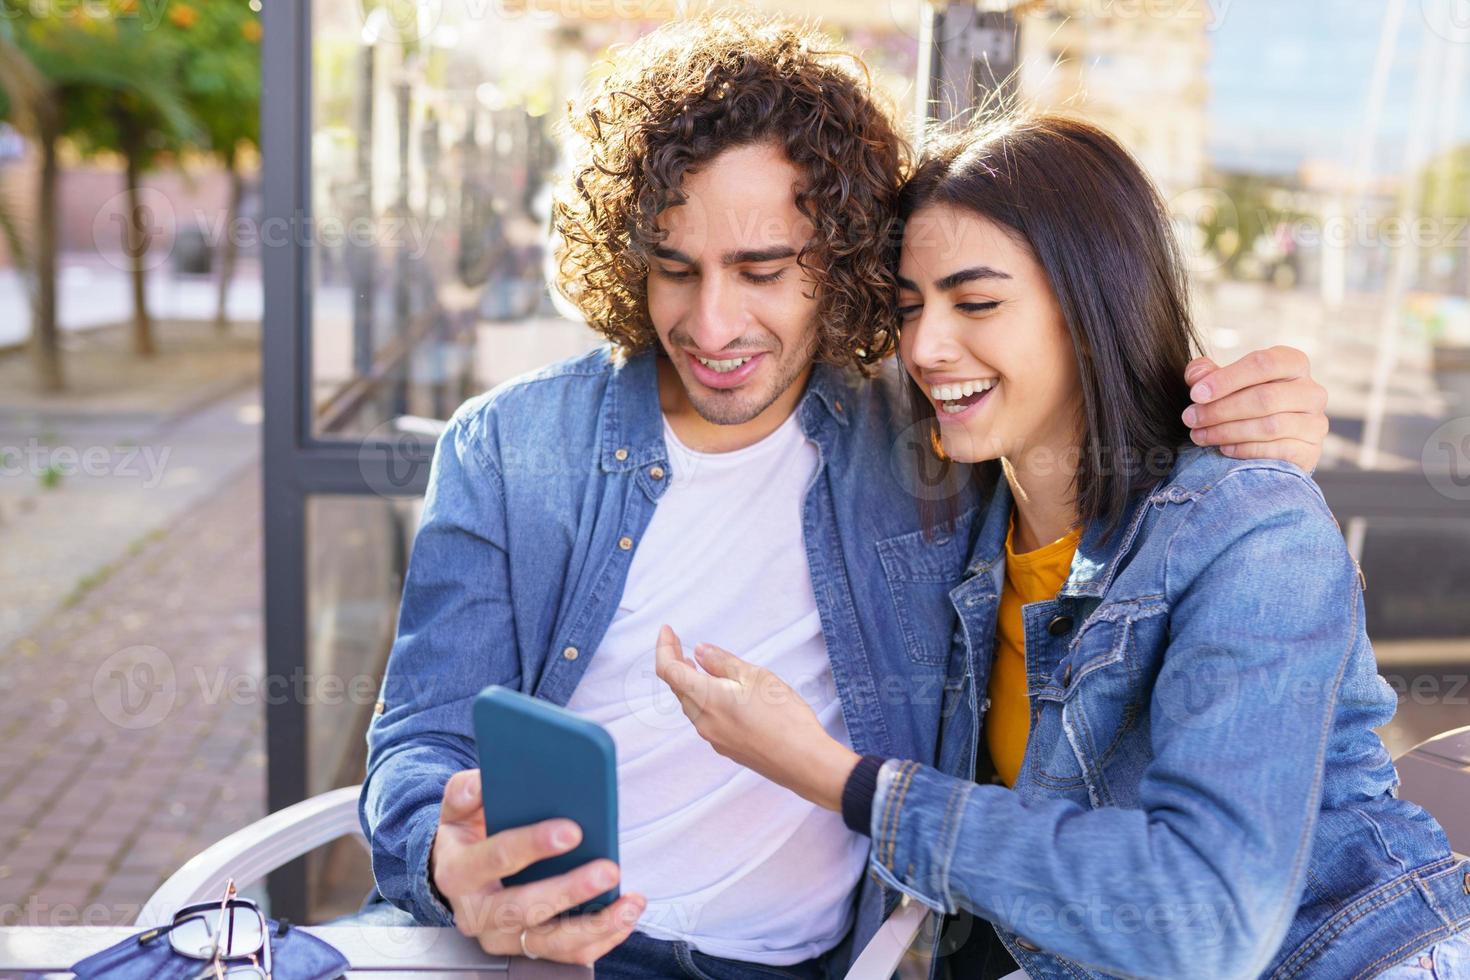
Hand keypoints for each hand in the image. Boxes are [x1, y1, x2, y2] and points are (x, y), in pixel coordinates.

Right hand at [430, 769, 645, 964]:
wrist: (456, 876)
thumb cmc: (467, 837)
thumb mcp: (458, 810)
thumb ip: (465, 791)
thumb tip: (484, 783)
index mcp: (458, 872)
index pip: (496, 858)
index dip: (533, 844)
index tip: (572, 831)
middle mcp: (475, 913)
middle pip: (524, 908)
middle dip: (570, 890)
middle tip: (609, 870)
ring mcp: (500, 937)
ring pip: (551, 941)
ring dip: (595, 924)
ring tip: (630, 903)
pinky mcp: (525, 949)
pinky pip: (567, 954)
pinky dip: (601, 938)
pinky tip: (625, 916)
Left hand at [653, 625, 859, 810]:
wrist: (804, 762)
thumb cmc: (784, 717)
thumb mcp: (756, 677)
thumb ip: (723, 662)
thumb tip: (700, 652)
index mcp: (706, 699)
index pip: (668, 670)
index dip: (663, 647)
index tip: (667, 630)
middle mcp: (702, 721)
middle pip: (678, 688)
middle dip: (675, 662)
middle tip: (679, 641)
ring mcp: (713, 738)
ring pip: (691, 704)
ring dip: (690, 682)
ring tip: (698, 664)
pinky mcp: (727, 747)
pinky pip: (706, 718)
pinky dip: (704, 699)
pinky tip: (720, 691)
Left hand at [1181, 346, 1328, 470]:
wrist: (1272, 439)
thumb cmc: (1245, 400)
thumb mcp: (1227, 382)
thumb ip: (1208, 374)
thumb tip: (1195, 375)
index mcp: (1293, 363)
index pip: (1263, 363)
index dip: (1227, 378)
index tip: (1195, 394)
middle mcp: (1311, 391)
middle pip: (1265, 398)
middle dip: (1220, 409)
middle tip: (1190, 418)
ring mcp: (1315, 422)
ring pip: (1270, 426)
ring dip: (1227, 431)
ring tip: (1198, 435)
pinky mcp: (1311, 450)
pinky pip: (1277, 450)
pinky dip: (1246, 450)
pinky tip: (1223, 448)